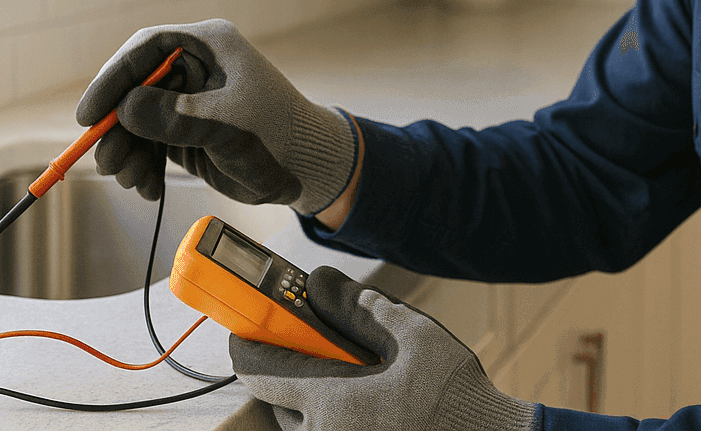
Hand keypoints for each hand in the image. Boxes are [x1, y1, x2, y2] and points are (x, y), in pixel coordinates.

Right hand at [76, 19, 356, 211]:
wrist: (306, 170)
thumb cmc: (276, 136)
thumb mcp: (226, 125)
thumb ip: (174, 117)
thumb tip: (122, 109)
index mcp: (208, 45)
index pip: (146, 49)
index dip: (112, 78)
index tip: (89, 114)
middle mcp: (194, 67)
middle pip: (133, 88)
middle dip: (117, 128)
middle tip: (107, 162)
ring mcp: (189, 100)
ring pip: (137, 121)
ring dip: (128, 153)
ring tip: (133, 181)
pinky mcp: (187, 131)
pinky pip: (150, 144)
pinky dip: (144, 167)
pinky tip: (149, 189)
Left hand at [230, 266, 535, 430]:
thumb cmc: (453, 392)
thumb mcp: (410, 333)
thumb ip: (357, 307)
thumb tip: (319, 284)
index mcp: (330, 401)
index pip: (259, 372)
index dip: (248, 343)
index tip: (249, 324)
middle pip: (276, 399)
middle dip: (288, 368)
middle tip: (316, 343)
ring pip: (300, 422)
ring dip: (309, 395)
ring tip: (350, 371)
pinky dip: (332, 414)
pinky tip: (368, 398)